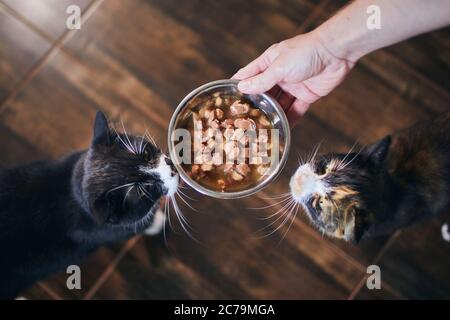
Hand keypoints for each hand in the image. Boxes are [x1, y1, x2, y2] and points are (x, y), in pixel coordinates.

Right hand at [233, 31, 354, 126]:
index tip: (226, 98)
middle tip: (244, 121)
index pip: (249, 74)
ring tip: (262, 129)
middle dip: (255, 105)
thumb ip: (262, 80)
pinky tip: (283, 130)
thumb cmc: (306, 52)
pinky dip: (290, 119)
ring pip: (279, 104)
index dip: (238, 85)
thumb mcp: (279, 67)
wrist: (336, 53)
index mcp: (269, 62)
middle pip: (264, 93)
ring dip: (273, 115)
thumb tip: (243, 87)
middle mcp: (279, 74)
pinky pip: (296, 110)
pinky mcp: (306, 95)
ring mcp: (293, 86)